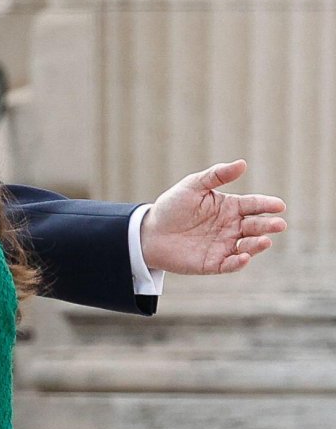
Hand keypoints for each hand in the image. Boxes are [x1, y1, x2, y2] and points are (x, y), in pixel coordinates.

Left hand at [140, 160, 285, 276]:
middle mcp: (231, 227)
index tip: (279, 206)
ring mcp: (223, 245)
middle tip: (279, 225)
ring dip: (257, 244)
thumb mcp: (193, 185)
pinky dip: (238, 262)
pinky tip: (244, 257)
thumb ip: (216, 175)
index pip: (254, 205)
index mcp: (230, 207)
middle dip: (268, 225)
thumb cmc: (172, 206)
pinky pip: (230, 264)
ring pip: (247, 246)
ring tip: (265, 241)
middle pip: (255, 226)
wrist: (150, 233)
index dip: (267, 205)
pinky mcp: (213, 263)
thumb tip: (243, 163)